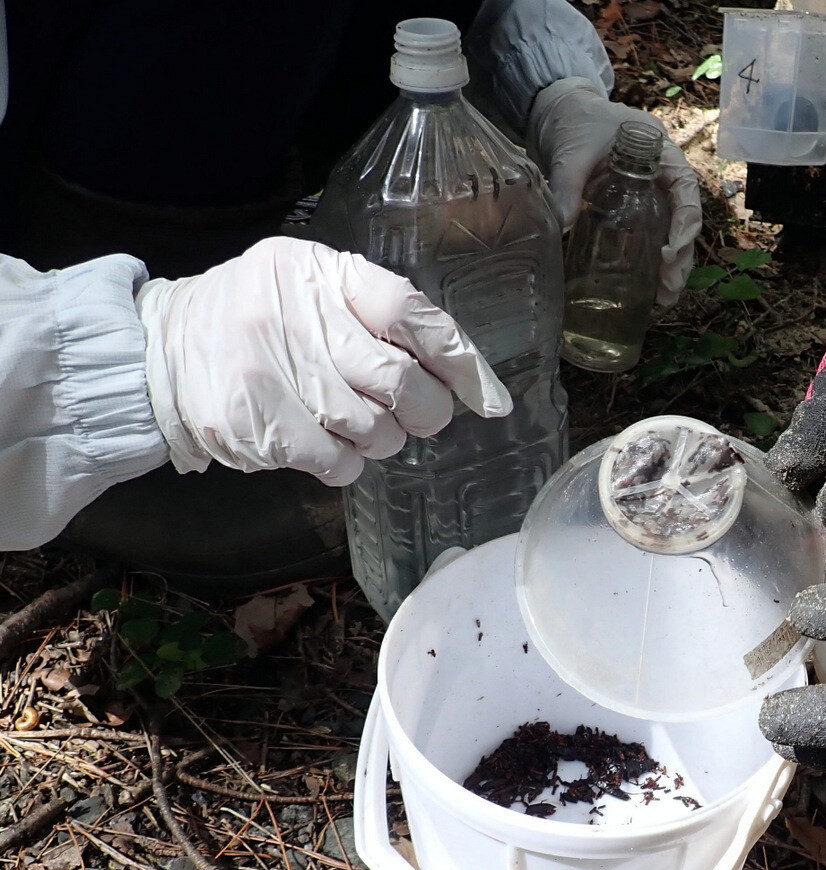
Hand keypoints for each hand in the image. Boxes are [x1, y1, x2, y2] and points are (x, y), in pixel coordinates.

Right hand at [136, 236, 511, 484]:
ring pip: (373, 428)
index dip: (457, 357)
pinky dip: (347, 462)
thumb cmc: (260, 317)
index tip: (485, 394)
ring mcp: (270, 369)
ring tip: (362, 425)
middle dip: (426, 410)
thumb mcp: (315, 286)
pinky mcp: (252, 422)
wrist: (161, 347)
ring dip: (382, 438)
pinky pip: (336, 461)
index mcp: (321, 272)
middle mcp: (297, 314)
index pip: (408, 310)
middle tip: (420, 416)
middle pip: (399, 379)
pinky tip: (332, 447)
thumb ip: (385, 317)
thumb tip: (476, 382)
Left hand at [528, 77, 700, 306]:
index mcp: (661, 153)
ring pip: (670, 233)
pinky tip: (646, 289)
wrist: (561, 113)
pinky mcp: (631, 209)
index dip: (685, 221)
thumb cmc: (576, 123)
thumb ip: (568, 185)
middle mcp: (662, 177)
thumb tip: (560, 224)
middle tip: (668, 289)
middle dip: (680, 257)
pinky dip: (650, 263)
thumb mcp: (572, 152)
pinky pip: (648, 237)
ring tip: (662, 300)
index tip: (671, 251)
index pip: (686, 188)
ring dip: (670, 267)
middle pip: (683, 219)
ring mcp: (649, 195)